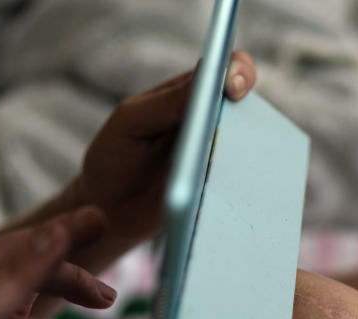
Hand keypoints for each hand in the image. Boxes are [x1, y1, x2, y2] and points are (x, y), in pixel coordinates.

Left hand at [76, 50, 257, 241]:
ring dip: (248, 155)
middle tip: (237, 132)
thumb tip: (209, 78)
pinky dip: (238, 187)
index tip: (234, 86)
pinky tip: (219, 196)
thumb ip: (168, 100)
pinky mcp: (218, 192)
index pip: (224, 70)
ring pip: (249, 149)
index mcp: (189, 96)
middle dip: (251, 114)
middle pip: (246, 110)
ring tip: (218, 168)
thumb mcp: (134, 121)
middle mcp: (210, 124)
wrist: (105, 209)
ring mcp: (217, 159)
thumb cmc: (114, 156)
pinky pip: (239, 186)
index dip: (238, 71)